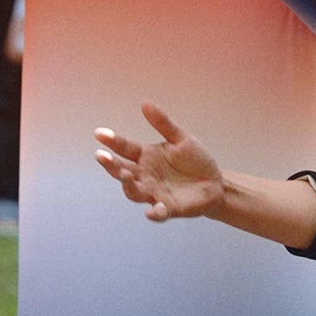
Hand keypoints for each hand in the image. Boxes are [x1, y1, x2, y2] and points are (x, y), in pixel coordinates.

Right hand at [94, 102, 223, 221]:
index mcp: (146, 157)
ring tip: (126, 176)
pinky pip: (158, 213)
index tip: (99, 133)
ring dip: (128, 186)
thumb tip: (144, 102)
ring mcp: (154, 193)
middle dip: (111, 165)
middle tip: (101, 156)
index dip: (112, 141)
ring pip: (134, 192)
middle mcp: (145, 176)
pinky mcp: (169, 208)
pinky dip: (154, 213)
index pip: (125, 148)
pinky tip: (151, 211)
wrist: (216, 182)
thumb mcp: (181, 138)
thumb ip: (163, 123)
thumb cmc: (195, 160)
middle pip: (122, 171)